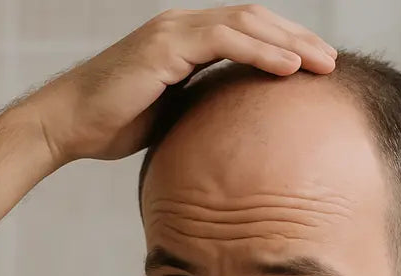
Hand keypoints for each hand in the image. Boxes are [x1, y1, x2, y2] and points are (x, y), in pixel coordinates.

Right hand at [22, 4, 336, 164]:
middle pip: (255, 19)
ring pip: (245, 24)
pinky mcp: (164, 46)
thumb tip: (240, 132)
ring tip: (322, 64)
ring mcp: (172, 31)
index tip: (317, 67)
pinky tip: (288, 69)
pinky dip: (260, 52)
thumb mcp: (170, 114)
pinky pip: (223, 40)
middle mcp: (181, 25)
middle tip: (332, 62)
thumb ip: (203, 107)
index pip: (247, 30)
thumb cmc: (112, 124)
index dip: (285, 44)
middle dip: (298, 38)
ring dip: (289, 43)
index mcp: (185, 38)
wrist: (68, 124)